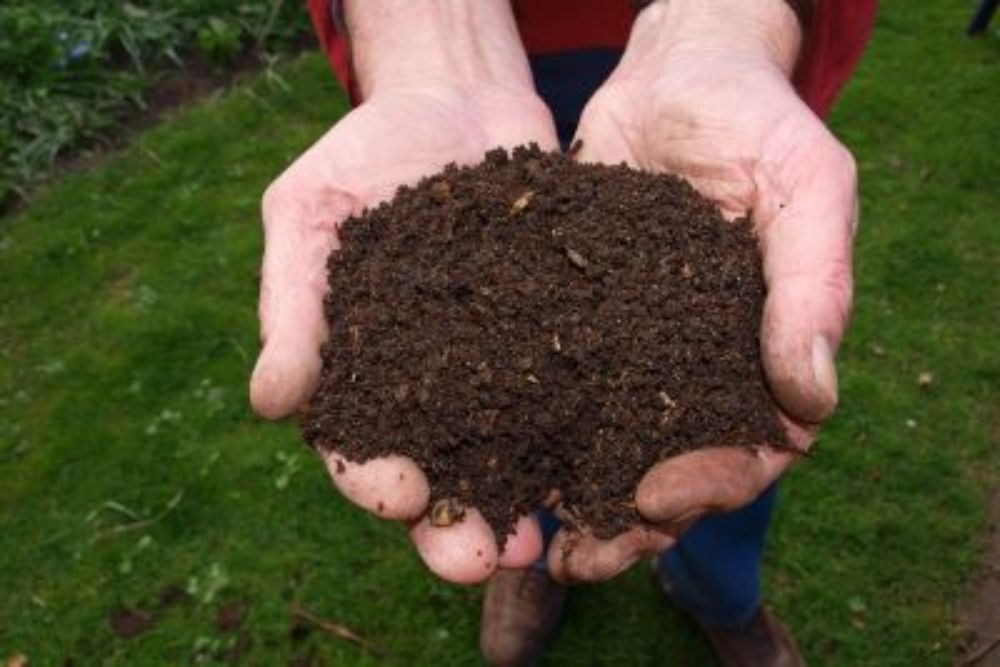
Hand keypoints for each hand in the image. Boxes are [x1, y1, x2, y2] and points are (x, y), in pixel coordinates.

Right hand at [250, 2, 556, 583]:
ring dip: (524, 504)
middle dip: (455, 526)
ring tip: (543, 541)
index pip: (358, 446)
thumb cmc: (365, 153)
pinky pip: (573, 396)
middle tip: (480, 558)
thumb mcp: (309, 212)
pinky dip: (587, 436)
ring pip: (510, 455)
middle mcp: (432, 386)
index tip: (399, 494)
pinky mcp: (558, 339)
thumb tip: (270, 402)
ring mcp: (500, 367)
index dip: (374, 480)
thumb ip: (293, 304)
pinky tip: (607, 466)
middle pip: (441, 474)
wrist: (455, 97)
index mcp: (361, 372)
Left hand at [548, 0, 856, 580]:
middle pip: (670, 469)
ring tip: (526, 537)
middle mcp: (694, 366)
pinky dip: (523, 429)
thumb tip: (812, 403)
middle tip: (578, 558)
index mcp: (762, 353)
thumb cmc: (755, 120)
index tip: (656, 499)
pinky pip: (550, 387)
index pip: (751, 448)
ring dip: (570, 497)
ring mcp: (632, 350)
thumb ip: (814, 287)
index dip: (710, 484)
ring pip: (605, 445)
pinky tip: (486, 458)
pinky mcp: (572, 323)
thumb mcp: (805, 186)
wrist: (673, 74)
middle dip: (628, 521)